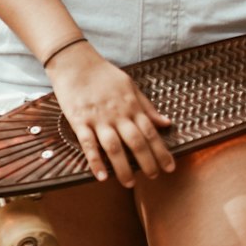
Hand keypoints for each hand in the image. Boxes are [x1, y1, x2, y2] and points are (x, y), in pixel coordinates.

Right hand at [47, 42, 175, 187]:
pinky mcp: (79, 120)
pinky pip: (88, 143)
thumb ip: (147, 107)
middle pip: (135, 142)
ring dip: (123, 167)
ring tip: (129, 184)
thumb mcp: (130, 85)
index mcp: (131, 105)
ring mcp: (98, 118)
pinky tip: (101, 176)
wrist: (75, 61)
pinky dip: (95, 161)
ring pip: (114, 147)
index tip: (170, 168)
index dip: (161, 151)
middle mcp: (117, 114)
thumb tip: (166, 123)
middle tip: (153, 177)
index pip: (150, 132)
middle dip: (147, 162)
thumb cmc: (104, 74)